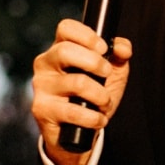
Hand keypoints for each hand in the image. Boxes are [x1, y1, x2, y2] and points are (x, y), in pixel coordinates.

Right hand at [31, 19, 132, 164]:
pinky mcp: (41, 109)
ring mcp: (41, 87)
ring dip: (100, 95)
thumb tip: (123, 48)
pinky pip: (73, 111)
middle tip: (107, 74)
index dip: (87, 35)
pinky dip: (93, 117)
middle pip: (65, 51)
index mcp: (60, 49)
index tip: (104, 48)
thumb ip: (119, 56)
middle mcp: (45, 64)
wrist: (76, 135)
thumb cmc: (92, 98)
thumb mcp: (110, 75)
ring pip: (76, 82)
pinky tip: (99, 119)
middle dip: (95, 62)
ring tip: (104, 103)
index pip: (65, 28)